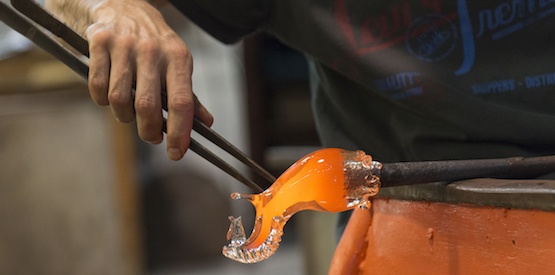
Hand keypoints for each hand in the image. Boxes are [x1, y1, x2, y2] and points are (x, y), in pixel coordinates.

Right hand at [85, 0, 212, 159]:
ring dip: (123, 117)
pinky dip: (102, 100)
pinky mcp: (100, 42)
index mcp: (178, 58)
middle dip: (149, 131)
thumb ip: (189, 95)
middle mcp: (152, 51)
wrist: (124, 4)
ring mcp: (125, 46)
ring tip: (129, 114)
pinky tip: (110, 96)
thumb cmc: (155, 42)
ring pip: (120, 99)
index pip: (182, 103)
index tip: (176, 153)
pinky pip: (98, 86)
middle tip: (151, 137)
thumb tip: (206, 123)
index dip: (180, 132)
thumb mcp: (178, 63)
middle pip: (148, 106)